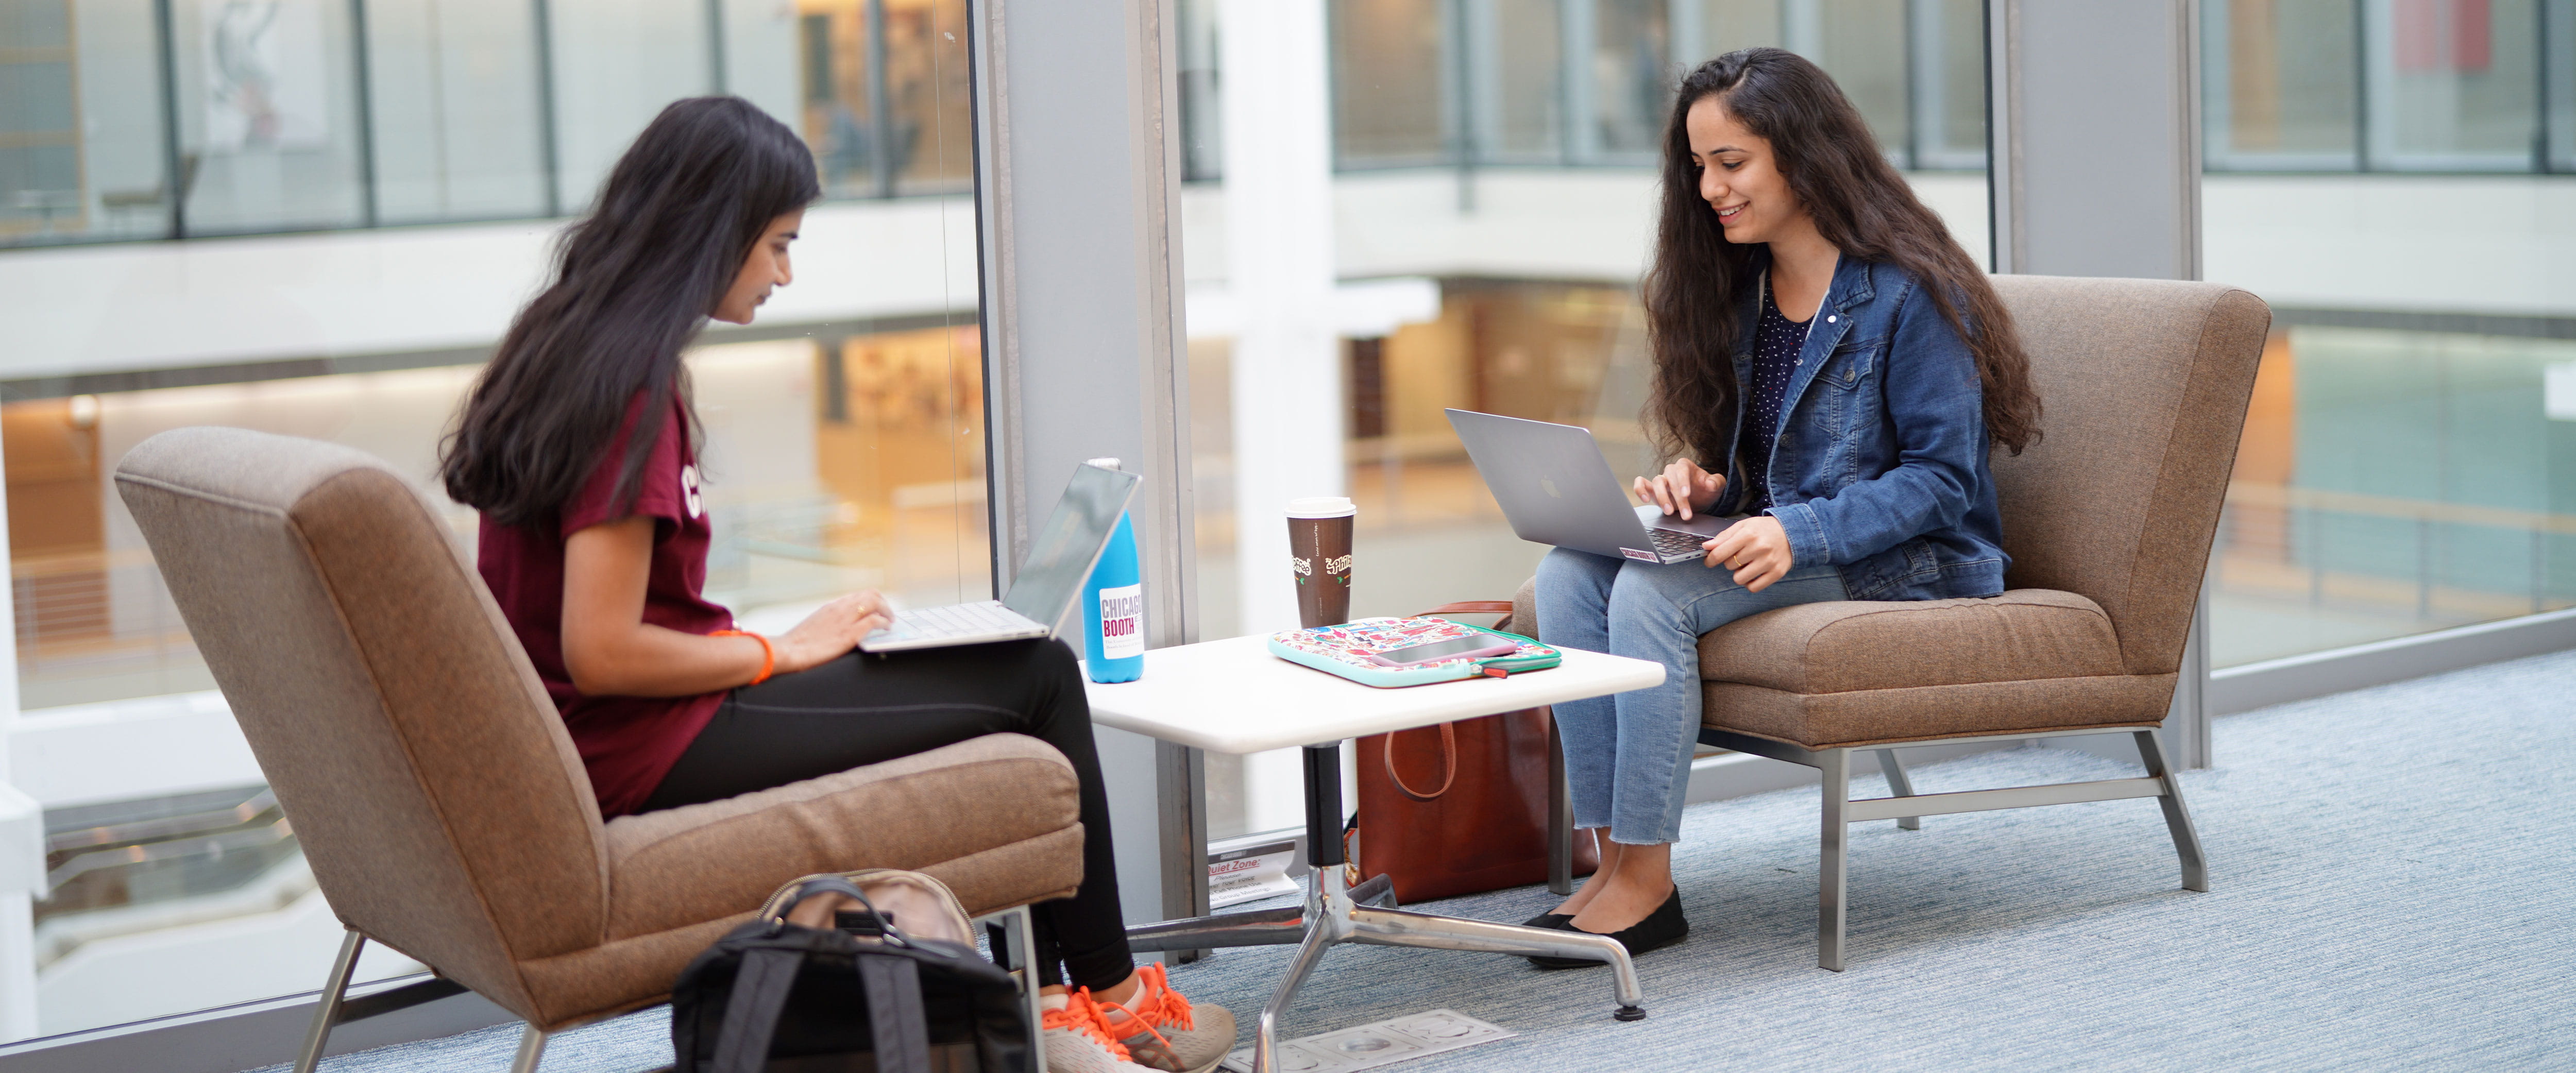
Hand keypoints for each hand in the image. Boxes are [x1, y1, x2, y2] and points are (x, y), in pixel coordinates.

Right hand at [772, 589, 893, 674]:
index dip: (872, 601)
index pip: (858, 595)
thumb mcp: (816, 624)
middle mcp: (840, 608)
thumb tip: (838, 625)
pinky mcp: (849, 634)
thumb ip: (829, 621)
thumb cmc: (798, 643)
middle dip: (883, 603)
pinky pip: (874, 621)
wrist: (788, 650)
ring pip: (875, 602)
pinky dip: (884, 622)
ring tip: (890, 620)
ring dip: (887, 611)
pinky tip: (886, 628)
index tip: (878, 608)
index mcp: (832, 606)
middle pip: (870, 594)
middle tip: (888, 614)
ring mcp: (845, 619)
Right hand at [1631, 458, 1725, 520]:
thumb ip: (1716, 482)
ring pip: (1656, 482)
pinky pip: (1641, 484)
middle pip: (1670, 480)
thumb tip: (1710, 483)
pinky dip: (1640, 489)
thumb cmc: (1706, 489)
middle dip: (1677, 498)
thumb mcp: (1716, 485)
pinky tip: (1645, 499)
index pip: (1681, 470)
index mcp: (1685, 466)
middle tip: (1685, 514)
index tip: (1687, 494)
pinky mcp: (1652, 489)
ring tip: (1669, 511)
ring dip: (1662, 498)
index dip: (1683, 482)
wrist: (1699, 498)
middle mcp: (1671, 471)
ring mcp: (1661, 480)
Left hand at [1702, 516, 1793, 591]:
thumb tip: (1706, 547)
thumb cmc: (1764, 529)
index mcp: (1748, 534)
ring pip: (1739, 579)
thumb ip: (1724, 537)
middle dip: (1730, 561)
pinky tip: (1753, 573)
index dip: (1711, 559)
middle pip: (1729, 565)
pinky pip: (1753, 587)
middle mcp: (1759, 548)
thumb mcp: (1743, 526)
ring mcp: (1769, 561)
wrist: (1792, 532)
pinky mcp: (1777, 572)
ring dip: (1739, 574)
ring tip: (1747, 564)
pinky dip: (1750, 583)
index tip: (1710, 561)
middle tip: (1740, 555)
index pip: (1720, 553)